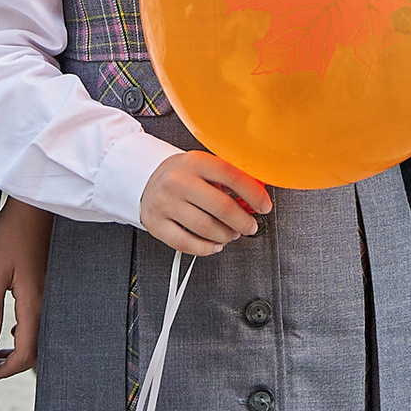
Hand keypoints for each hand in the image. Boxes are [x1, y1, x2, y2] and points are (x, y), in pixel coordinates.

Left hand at [0, 199, 49, 379]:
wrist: (35, 206)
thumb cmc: (11, 234)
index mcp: (35, 303)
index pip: (27, 352)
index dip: (8, 369)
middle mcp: (49, 303)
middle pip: (37, 349)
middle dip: (14, 363)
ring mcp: (53, 295)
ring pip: (41, 335)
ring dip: (20, 347)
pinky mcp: (51, 285)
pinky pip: (44, 319)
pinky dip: (27, 331)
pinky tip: (12, 326)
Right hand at [138, 149, 270, 255]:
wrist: (146, 178)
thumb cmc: (183, 175)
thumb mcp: (204, 167)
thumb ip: (229, 179)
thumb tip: (258, 196)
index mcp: (195, 162)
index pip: (232, 176)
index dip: (254, 194)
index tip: (264, 206)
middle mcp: (178, 181)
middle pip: (222, 207)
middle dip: (243, 222)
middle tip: (250, 226)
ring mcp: (165, 203)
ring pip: (206, 229)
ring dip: (226, 236)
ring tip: (231, 234)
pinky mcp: (157, 224)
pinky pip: (187, 244)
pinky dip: (206, 248)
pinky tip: (215, 244)